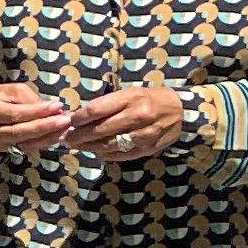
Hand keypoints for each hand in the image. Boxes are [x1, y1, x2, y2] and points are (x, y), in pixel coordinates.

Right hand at [0, 84, 73, 152]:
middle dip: (45, 126)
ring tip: (66, 128)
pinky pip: (28, 148)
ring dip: (48, 136)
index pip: (15, 114)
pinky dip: (45, 142)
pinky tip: (58, 135)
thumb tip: (53, 109)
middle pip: (20, 132)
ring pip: (25, 143)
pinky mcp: (7, 150)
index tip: (57, 105)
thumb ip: (30, 99)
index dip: (37, 111)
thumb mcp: (12, 90)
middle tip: (66, 120)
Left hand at [66, 84, 188, 158]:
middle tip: (66, 139)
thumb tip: (78, 116)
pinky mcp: (149, 148)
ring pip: (109, 145)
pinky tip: (96, 152)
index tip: (67, 122)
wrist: (181, 110)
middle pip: (100, 130)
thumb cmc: (149, 98)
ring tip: (78, 146)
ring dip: (90, 147)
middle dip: (79, 136)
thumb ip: (107, 104)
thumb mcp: (129, 93)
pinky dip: (106, 155)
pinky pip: (122, 154)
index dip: (78, 118)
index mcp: (131, 98)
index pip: (96, 110)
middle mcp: (138, 116)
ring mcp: (144, 134)